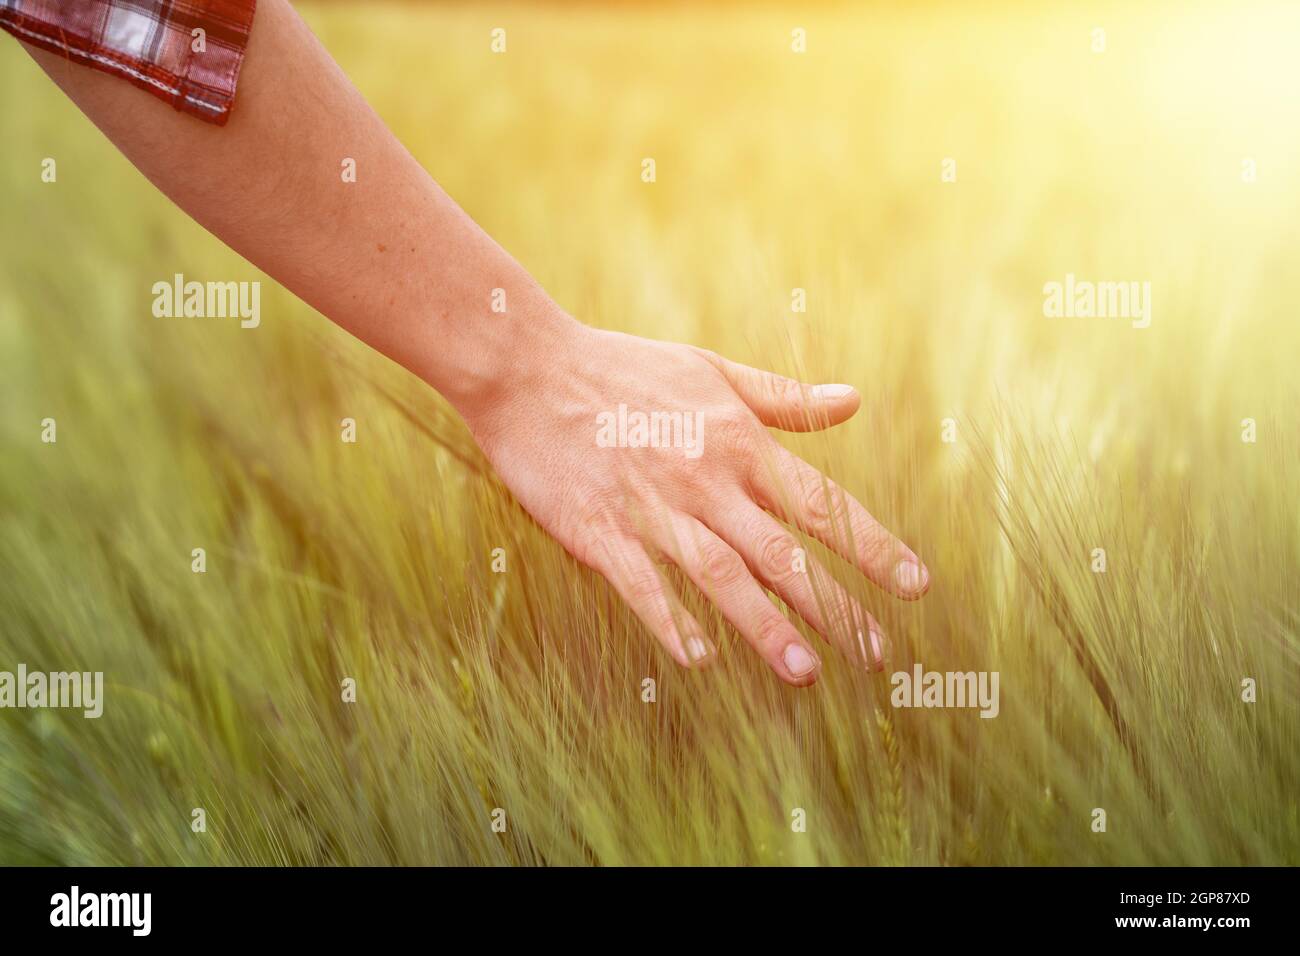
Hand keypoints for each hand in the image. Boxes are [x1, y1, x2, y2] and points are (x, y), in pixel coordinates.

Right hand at [461, 314, 930, 685]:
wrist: (529, 367)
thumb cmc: (624, 368)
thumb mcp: (711, 371)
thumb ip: (783, 398)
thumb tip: (854, 401)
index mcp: (738, 441)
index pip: (820, 503)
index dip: (872, 545)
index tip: (915, 585)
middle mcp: (705, 478)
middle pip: (781, 552)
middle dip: (834, 605)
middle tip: (877, 654)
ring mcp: (652, 507)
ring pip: (720, 574)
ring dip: (764, 625)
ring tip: (805, 672)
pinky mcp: (599, 530)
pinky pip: (641, 584)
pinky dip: (670, 620)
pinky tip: (698, 658)